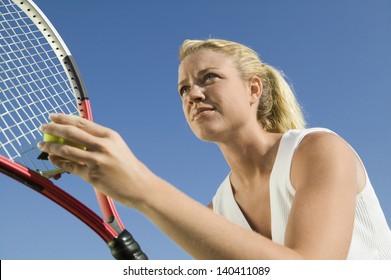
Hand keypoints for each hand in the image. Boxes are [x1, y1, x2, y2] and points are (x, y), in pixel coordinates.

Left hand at [38, 113, 152, 207]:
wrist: (140, 185)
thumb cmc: (128, 167)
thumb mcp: (117, 147)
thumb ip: (99, 140)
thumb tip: (77, 134)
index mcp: (110, 136)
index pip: (82, 122)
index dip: (64, 118)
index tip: (52, 116)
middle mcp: (103, 146)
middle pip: (71, 133)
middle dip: (53, 128)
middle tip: (43, 127)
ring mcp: (97, 161)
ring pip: (67, 150)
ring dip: (51, 146)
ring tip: (42, 145)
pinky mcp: (93, 175)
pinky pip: (71, 167)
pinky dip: (59, 162)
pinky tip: (52, 159)